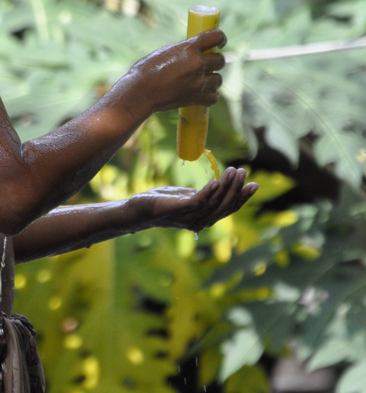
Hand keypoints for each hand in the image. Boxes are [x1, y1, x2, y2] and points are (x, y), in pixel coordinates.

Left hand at [125, 167, 257, 232]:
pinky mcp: (177, 209)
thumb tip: (220, 185)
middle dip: (237, 189)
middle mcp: (199, 221)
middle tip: (244, 172)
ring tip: (233, 171)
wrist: (139, 209)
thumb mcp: (188, 197)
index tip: (254, 183)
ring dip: (225, 186)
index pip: (228, 208)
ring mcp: (188, 217)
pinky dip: (208, 192)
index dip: (242, 197)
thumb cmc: (163, 201)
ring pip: (213, 202)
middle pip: (224, 206)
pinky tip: (216, 181)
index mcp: (204, 218)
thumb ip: (204, 196)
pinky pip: (197, 202)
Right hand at [127, 29, 225, 114]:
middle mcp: (197, 64)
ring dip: (212, 80)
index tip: (220, 42)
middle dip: (215, 61)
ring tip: (202, 80)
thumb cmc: (146, 70)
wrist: (140, 92)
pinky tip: (203, 94)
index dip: (221, 38)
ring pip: (218, 80)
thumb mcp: (165, 52)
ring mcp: (197, 82)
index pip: (216, 36)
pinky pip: (213, 97)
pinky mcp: (195, 98)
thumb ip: (183, 50)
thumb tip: (196, 50)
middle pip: (220, 60)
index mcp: (189, 48)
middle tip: (208, 64)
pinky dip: (210, 96)